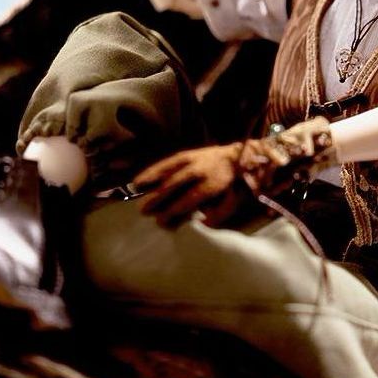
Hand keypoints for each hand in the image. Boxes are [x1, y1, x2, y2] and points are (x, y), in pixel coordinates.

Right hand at [132, 143, 249, 228]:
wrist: (241, 157)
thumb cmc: (235, 187)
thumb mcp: (232, 204)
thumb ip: (216, 216)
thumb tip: (198, 223)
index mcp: (213, 184)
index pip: (188, 199)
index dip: (173, 211)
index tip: (161, 221)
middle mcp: (200, 170)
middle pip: (174, 185)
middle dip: (157, 198)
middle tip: (144, 210)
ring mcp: (193, 160)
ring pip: (168, 171)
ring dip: (151, 181)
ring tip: (136, 191)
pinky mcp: (188, 155)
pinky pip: (167, 163)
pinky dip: (154, 170)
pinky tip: (141, 178)